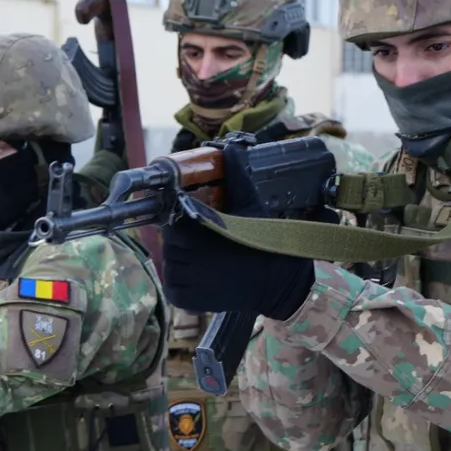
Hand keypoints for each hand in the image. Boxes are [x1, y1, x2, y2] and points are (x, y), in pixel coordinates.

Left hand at [160, 141, 314, 319]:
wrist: (279, 285)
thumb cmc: (265, 243)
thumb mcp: (251, 205)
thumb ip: (235, 176)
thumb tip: (230, 148)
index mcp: (195, 237)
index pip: (172, 220)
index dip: (183, 217)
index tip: (199, 219)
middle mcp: (184, 262)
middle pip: (170, 242)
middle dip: (185, 237)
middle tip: (209, 238)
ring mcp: (183, 284)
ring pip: (170, 262)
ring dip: (183, 258)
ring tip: (209, 257)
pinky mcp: (184, 302)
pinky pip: (174, 285)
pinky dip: (183, 280)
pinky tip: (205, 274)